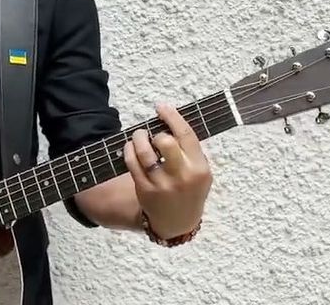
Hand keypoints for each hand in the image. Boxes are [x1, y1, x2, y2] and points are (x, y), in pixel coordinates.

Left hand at [123, 103, 212, 239]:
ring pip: (145, 152)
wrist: (178, 222)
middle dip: (157, 133)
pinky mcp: (145, 190)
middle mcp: (181, 176)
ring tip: (138, 136)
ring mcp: (162, 184)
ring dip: (138, 138)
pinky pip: (132, 163)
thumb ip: (190, 150)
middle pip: (166, 142)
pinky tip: (131, 147)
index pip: (186, 135)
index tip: (161, 107)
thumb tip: (169, 120)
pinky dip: (129, 150)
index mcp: (199, 168)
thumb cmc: (190, 189)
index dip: (172, 117)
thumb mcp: (200, 172)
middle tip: (153, 134)